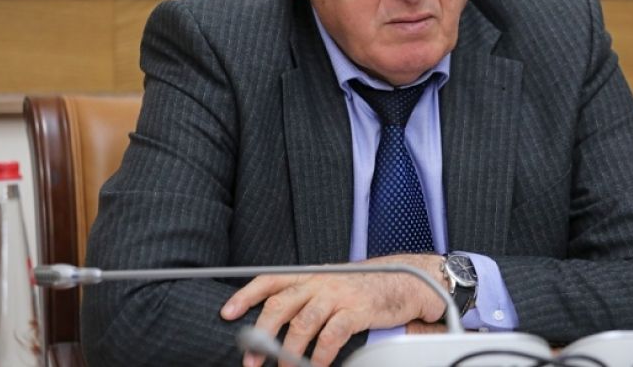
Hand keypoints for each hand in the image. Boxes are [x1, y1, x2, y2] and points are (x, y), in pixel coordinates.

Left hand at [220, 253, 446, 366]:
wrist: (405, 279)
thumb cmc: (364, 288)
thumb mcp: (331, 284)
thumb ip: (306, 298)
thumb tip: (275, 321)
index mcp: (310, 274)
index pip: (271, 279)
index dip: (246, 295)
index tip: (227, 313)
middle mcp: (320, 281)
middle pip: (281, 303)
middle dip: (262, 333)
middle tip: (251, 358)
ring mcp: (338, 294)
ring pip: (303, 322)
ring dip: (289, 351)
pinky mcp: (357, 310)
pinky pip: (331, 335)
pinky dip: (321, 355)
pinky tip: (317, 366)